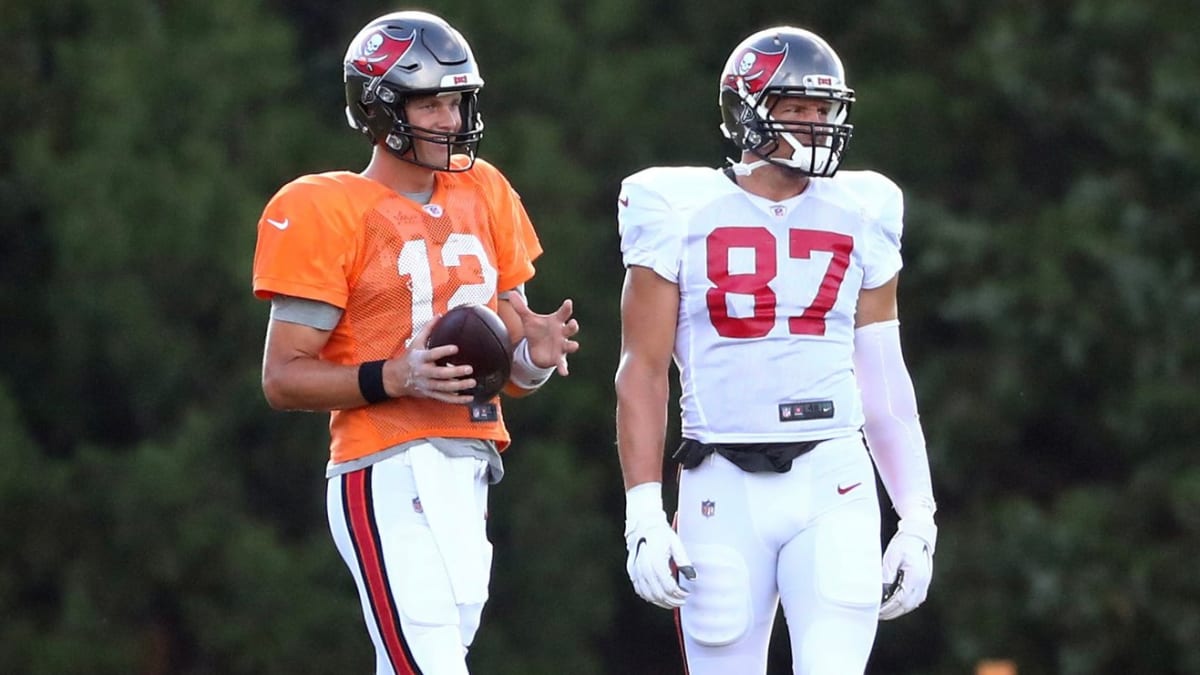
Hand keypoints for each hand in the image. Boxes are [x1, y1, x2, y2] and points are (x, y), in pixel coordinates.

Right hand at [396, 319, 476, 403]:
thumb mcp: (416, 342)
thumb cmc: (409, 358)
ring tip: (472, 382)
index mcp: (420, 359)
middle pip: (440, 374)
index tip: (455, 348)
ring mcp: (427, 385)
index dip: (443, 351)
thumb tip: (439, 315)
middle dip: (455, 372)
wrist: (395, 378)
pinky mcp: (430, 394)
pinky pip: (445, 399)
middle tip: (469, 369)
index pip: (432, 354)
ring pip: (444, 388)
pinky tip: (468, 398)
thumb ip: (428, 329)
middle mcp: (424, 373)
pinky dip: (457, 400)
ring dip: (459, 386)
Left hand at [506, 292, 579, 375]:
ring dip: (573, 345)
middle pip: (571, 328)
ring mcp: (562, 346)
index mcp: (557, 322)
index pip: (564, 313)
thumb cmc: (537, 331)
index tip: (568, 302)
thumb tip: (511, 294)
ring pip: (571, 345)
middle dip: (573, 326)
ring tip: (574, 345)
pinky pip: (563, 364)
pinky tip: (564, 373)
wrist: (537, 350)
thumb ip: (521, 308)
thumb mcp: (528, 320)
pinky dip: (564, 368)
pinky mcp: (558, 358)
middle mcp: (562, 333)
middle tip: (573, 323)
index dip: (566, 308)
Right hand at [624, 483, 692, 608]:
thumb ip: (684, 561)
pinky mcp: (631, 571)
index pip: (669, 587)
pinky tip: (657, 597)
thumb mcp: (676, 544)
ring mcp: (636, 571)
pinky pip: (639, 590)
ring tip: (671, 602)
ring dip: (661, 602)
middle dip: (672, 600)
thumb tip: (692, 576)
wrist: (643, 523)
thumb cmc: (659, 532)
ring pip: (648, 595)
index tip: (686, 594)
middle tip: (681, 601)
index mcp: (656, 561)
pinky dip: (649, 597)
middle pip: (659, 594)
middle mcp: (644, 568)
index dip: (679, 594)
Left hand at [879, 518, 935, 619]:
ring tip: (884, 611)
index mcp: (915, 578)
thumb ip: (887, 574)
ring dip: (898, 610)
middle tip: (878, 615)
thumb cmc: (904, 544)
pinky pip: (915, 599)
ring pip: (912, 605)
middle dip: (892, 612)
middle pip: (907, 606)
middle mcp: (922, 584)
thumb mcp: (892, 557)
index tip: (877, 611)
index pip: (900, 601)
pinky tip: (894, 604)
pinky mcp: (923, 583)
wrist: (917, 535)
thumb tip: (881, 590)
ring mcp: (924, 584)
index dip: (888, 608)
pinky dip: (904, 604)